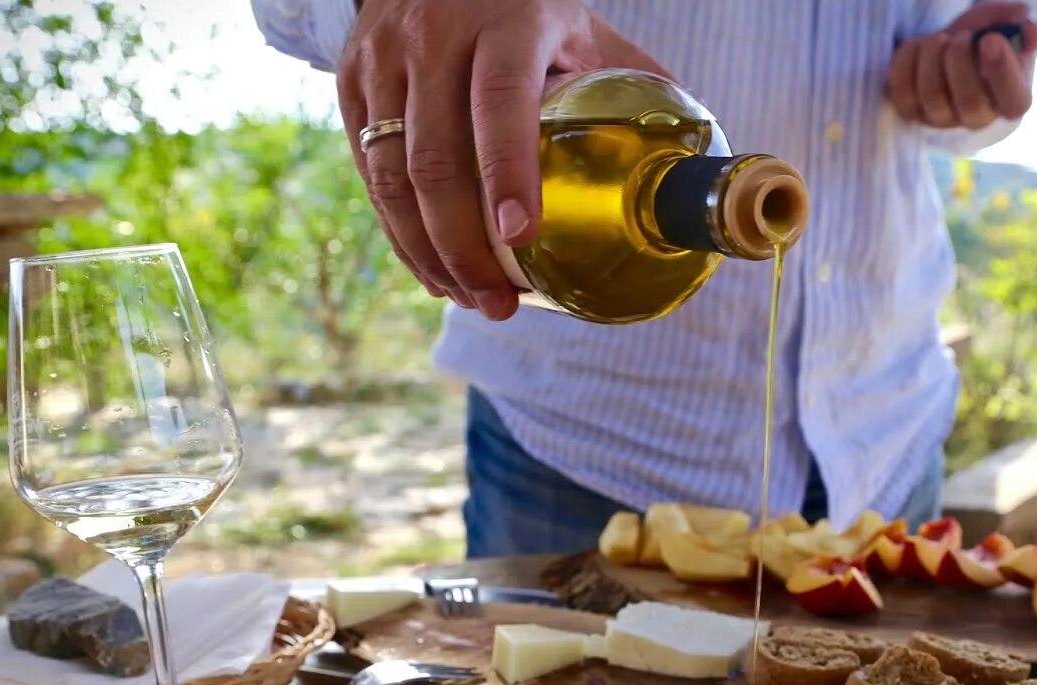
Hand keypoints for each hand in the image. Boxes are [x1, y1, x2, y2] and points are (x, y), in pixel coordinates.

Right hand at [337, 0, 667, 319]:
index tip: (524, 238)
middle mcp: (432, 39)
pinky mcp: (349, 84)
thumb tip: (687, 161)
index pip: (499, 105)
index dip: (508, 175)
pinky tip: (431, 269)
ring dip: (426, 254)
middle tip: (497, 303)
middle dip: (463, 248)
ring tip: (465, 298)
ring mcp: (382, 62)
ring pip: (390, 177)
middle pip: (434, 161)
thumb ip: (629, 82)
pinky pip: (368, 174)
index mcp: (504, 24)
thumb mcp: (579, 27)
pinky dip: (398, 233)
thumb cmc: (522, 7)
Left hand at [887, 2, 1036, 130]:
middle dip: (961, 61)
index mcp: (1012, 100)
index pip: (1014, 102)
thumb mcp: (1008, 26)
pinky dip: (906, 62)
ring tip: (939, 39)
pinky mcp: (912, 111)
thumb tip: (1030, 32)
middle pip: (970, 103)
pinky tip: (917, 45)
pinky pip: (902, 93)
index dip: (1001, 70)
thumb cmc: (985, 38)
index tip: (989, 39)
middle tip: (960, 37)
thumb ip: (1024, 26)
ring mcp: (942, 119)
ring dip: (932, 57)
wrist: (953, 44)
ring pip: (933, 97)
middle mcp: (978, 118)